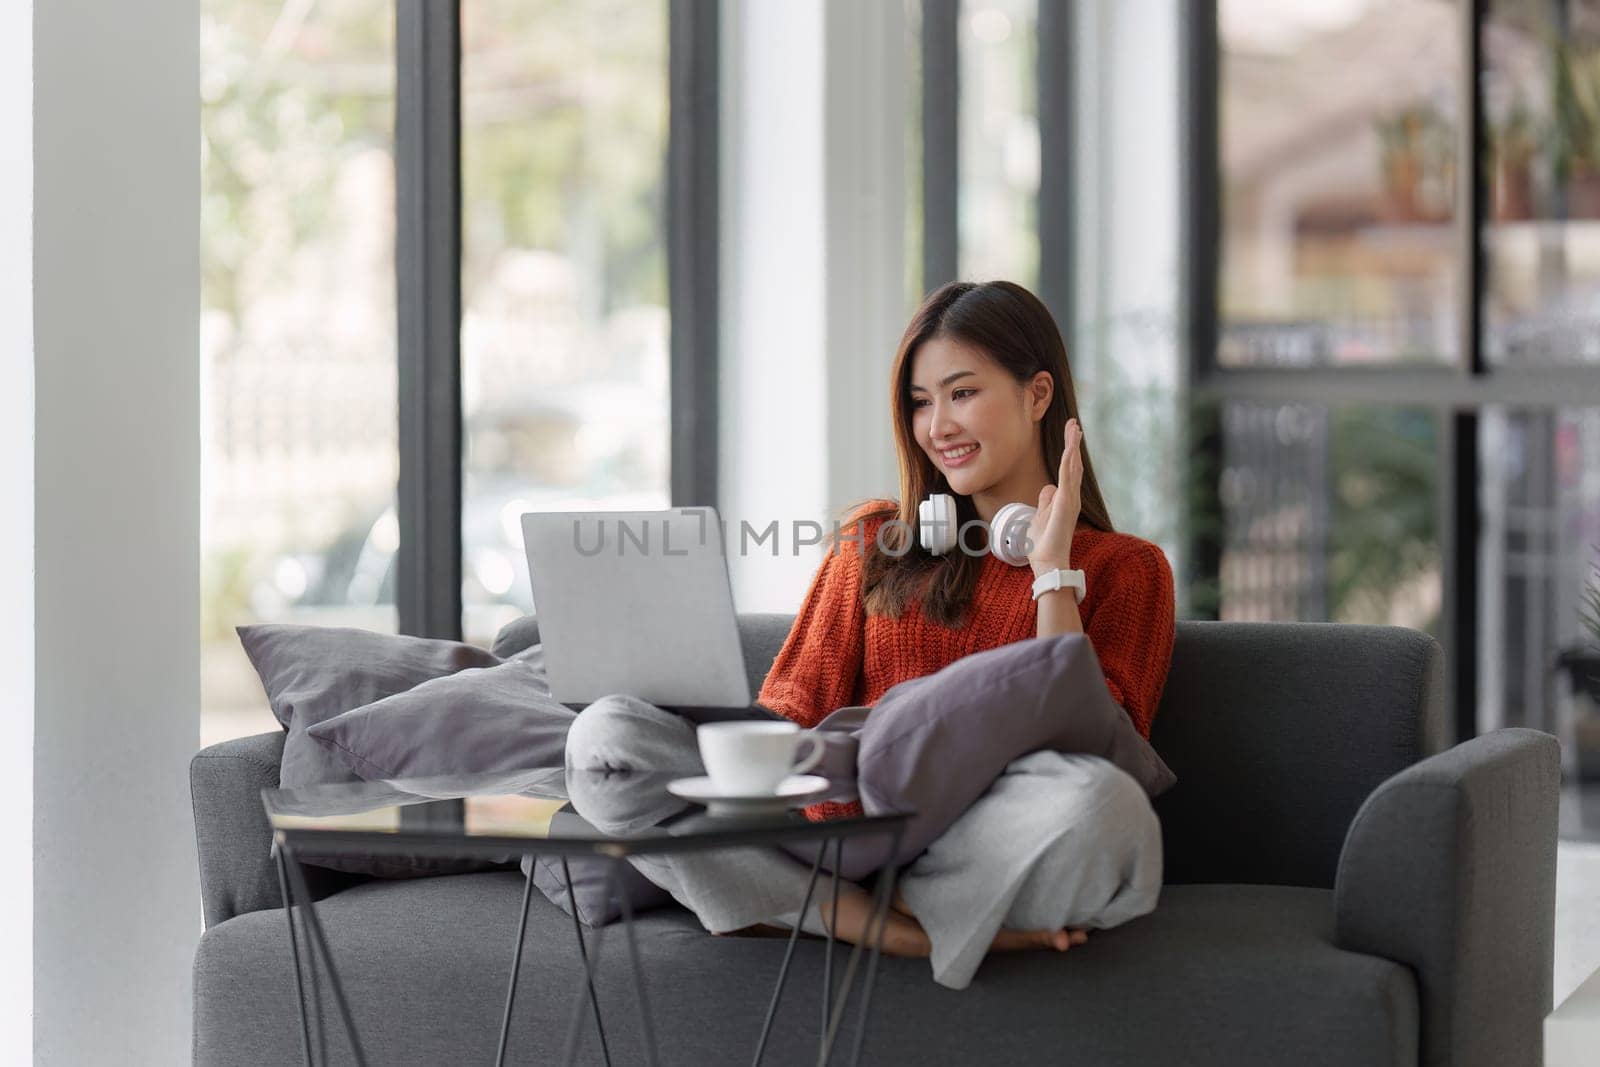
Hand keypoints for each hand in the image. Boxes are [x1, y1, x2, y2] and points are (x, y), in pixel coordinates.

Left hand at [1027, 418, 1082, 576]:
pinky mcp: (1066, 504)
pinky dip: (1068, 462)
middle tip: (1074, 423)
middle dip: (1073, 443)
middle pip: (1073, 464)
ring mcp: (1070, 500)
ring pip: (1072, 467)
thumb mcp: (1040, 516)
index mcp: (1064, 498)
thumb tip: (1048, 487)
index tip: (1070, 433)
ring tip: (1075, 428)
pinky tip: (1069, 449)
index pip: (1068, 469)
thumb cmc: (1044, 544)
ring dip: (1073, 447)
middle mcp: (1070, 497)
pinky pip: (1067, 478)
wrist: (1048, 562)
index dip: (1069, 451)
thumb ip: (1045, 501)